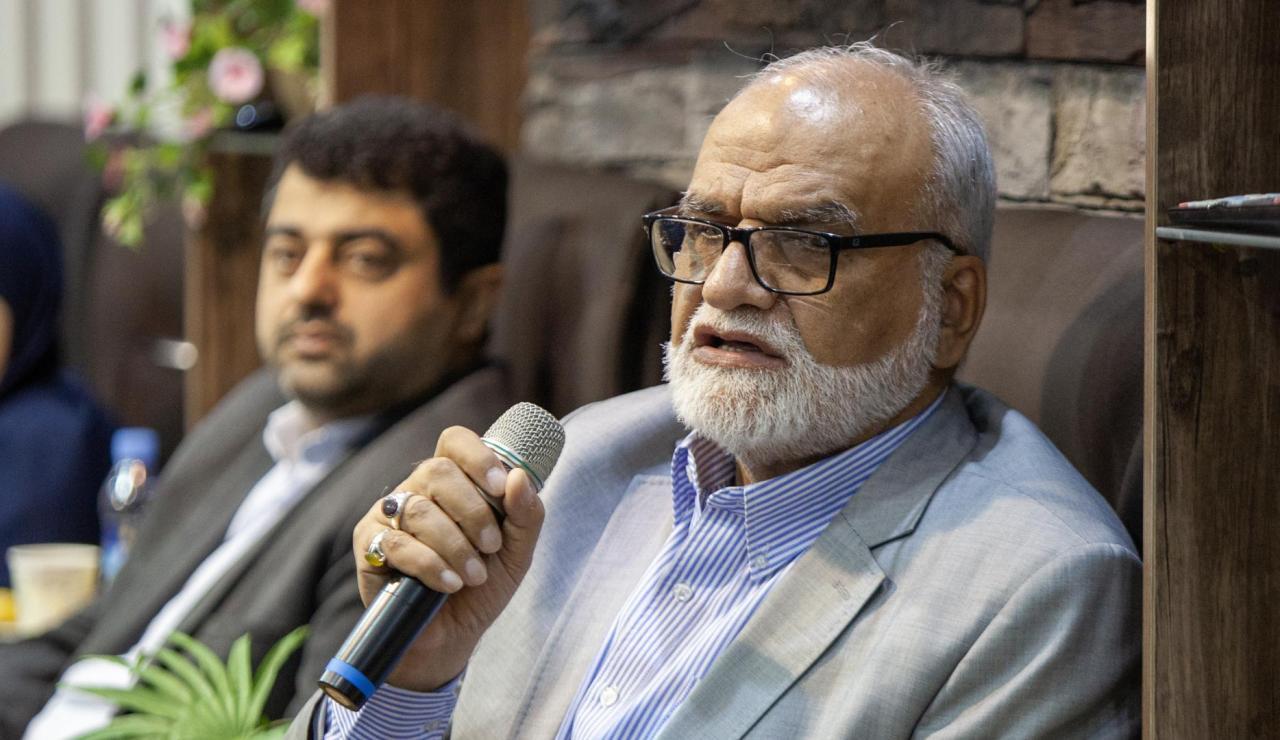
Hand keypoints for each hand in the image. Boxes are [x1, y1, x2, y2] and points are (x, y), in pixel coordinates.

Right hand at [352, 425, 544, 691]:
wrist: (452, 637)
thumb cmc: (483, 586)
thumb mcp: (516, 552)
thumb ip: (525, 515)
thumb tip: (520, 477)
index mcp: (454, 481)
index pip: (455, 441)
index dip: (478, 457)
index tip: (501, 486)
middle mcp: (418, 489)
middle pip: (438, 471)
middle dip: (472, 510)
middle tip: (492, 545)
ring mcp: (389, 514)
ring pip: (419, 509)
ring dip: (455, 545)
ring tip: (474, 575)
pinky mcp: (368, 545)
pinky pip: (396, 543)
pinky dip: (430, 565)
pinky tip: (448, 584)